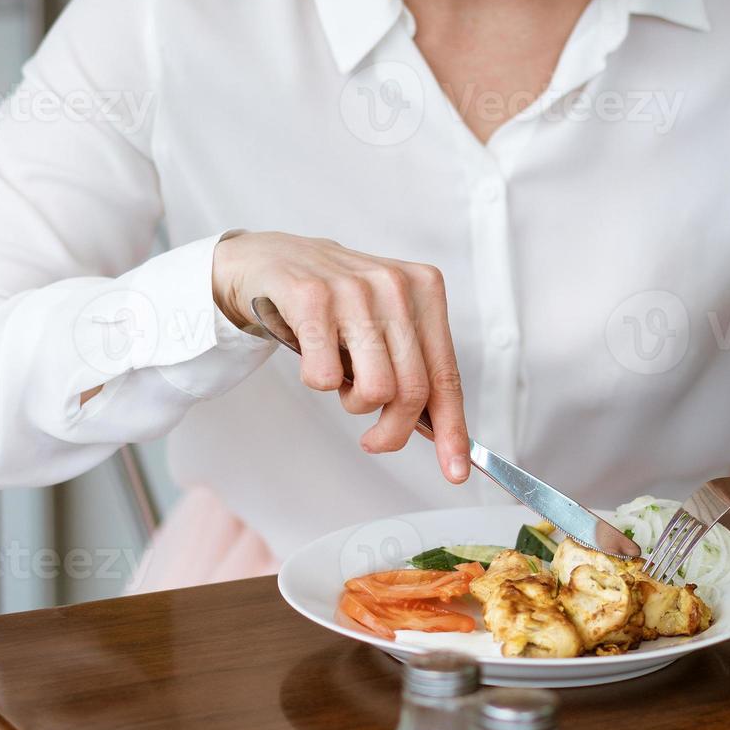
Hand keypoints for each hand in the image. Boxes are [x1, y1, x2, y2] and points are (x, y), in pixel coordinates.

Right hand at [212, 231, 469, 483]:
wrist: (274, 259)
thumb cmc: (336, 302)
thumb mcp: (386, 323)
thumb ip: (414, 366)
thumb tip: (443, 433)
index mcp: (425, 289)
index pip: (445, 374)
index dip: (452, 429)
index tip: (455, 470)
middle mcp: (395, 286)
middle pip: (411, 391)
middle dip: (392, 431)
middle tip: (374, 440)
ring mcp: (353, 289)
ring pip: (374, 390)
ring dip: (353, 404)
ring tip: (342, 381)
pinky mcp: (311, 297)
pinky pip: (324, 378)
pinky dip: (317, 381)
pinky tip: (313, 356)